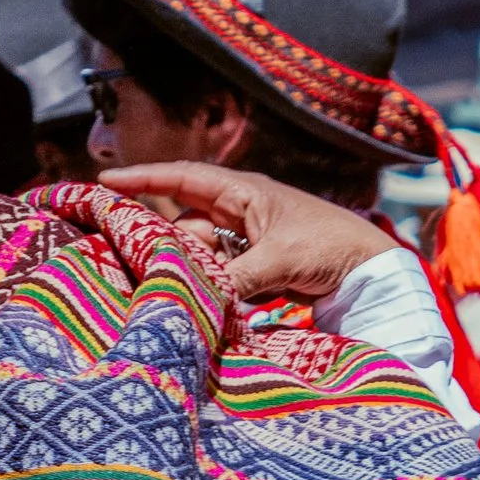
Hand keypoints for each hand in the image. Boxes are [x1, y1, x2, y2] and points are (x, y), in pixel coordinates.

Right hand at [96, 161, 395, 305]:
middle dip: (158, 237)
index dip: (144, 179)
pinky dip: (210, 288)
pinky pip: (224, 276)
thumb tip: (200, 298)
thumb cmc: (331, 247)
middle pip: (186, 223)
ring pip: (203, 254)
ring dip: (186, 269)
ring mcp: (251, 243)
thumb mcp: (280, 259)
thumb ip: (236, 278)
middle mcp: (243, 213)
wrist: (374, 272)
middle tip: (119, 252)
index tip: (104, 181)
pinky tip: (193, 301)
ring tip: (153, 284)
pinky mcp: (262, 271)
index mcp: (245, 192)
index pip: (184, 178)